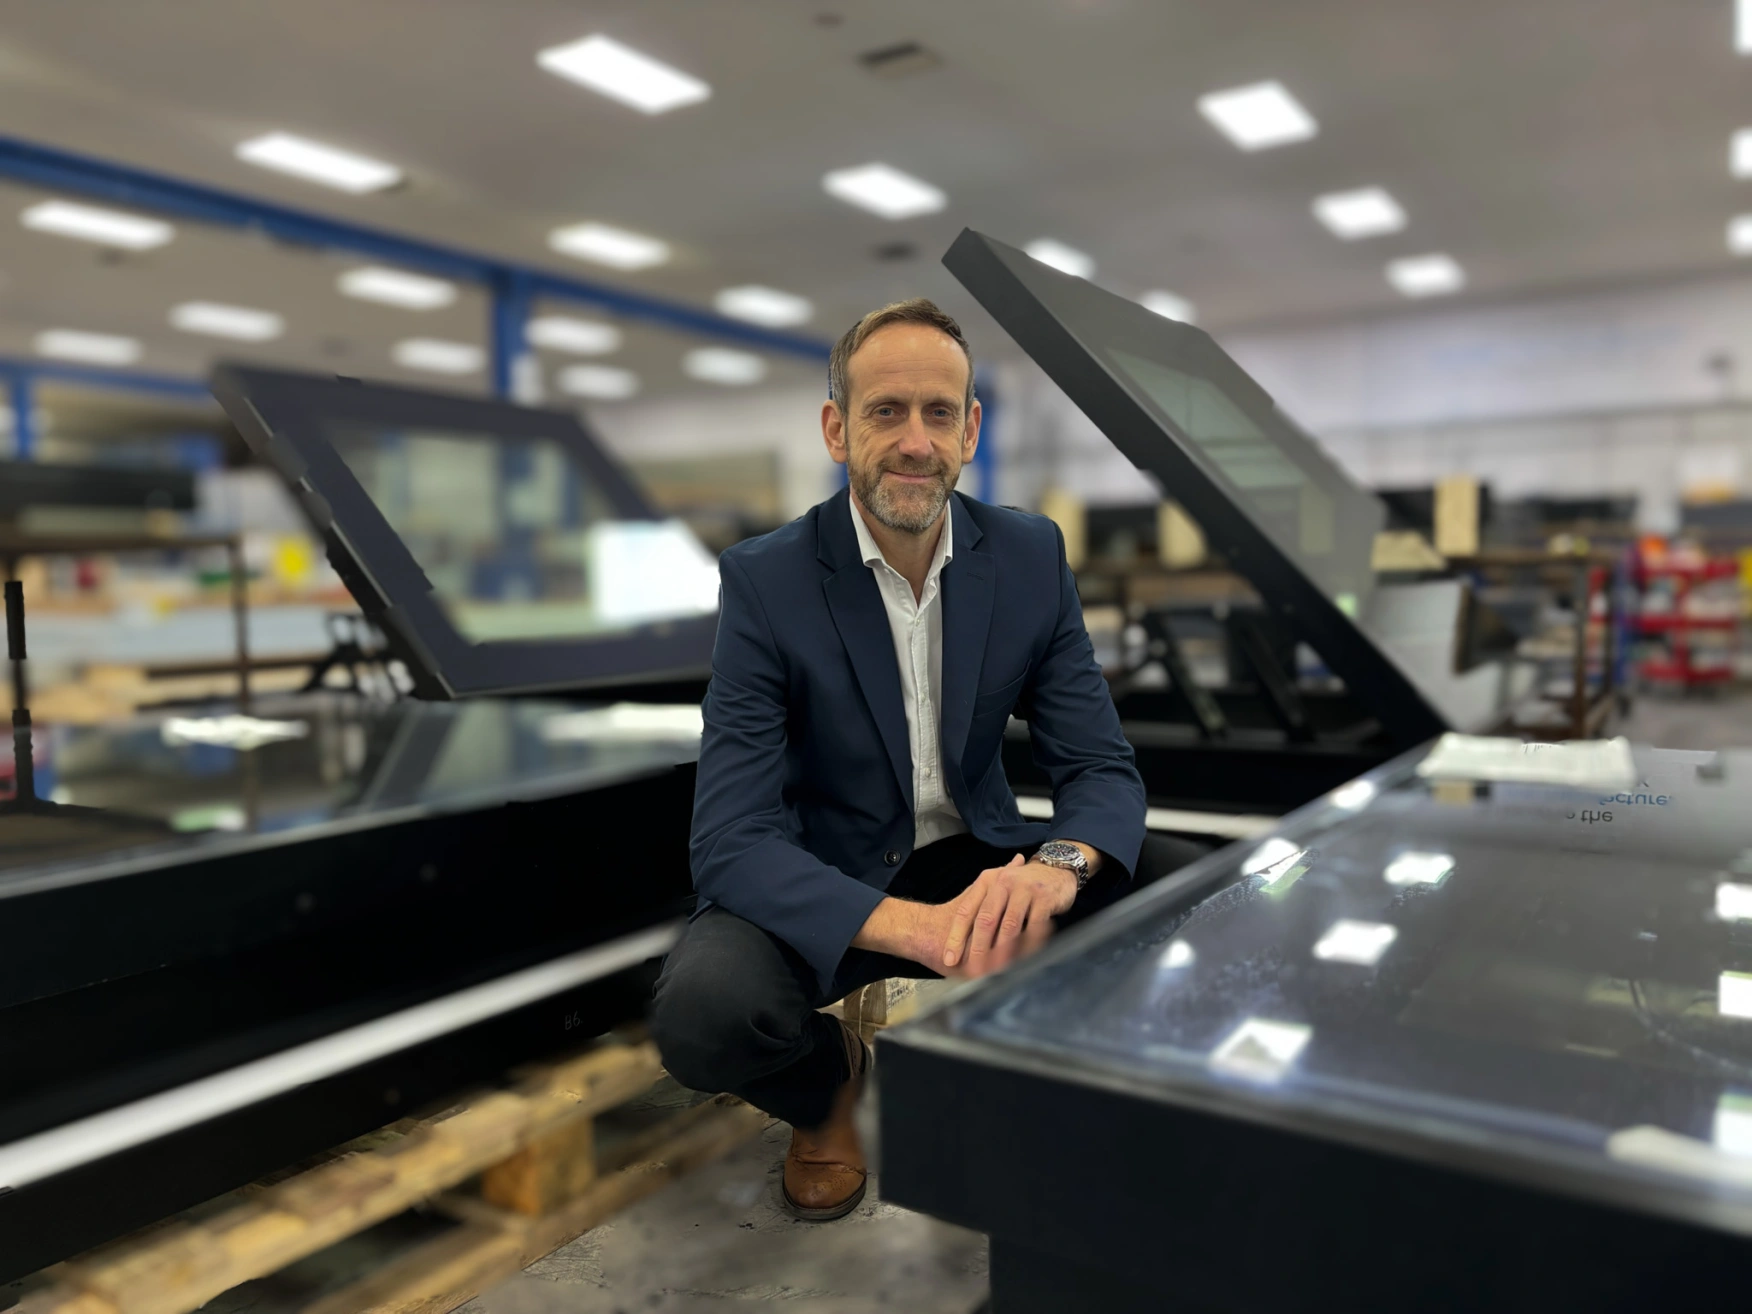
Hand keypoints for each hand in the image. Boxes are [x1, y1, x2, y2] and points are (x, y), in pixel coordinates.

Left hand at [942, 855, 1077, 976]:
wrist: (1056, 869)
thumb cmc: (1023, 886)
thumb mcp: (999, 890)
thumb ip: (982, 910)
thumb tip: (962, 945)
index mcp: (987, 881)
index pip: (965, 910)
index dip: (955, 937)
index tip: (949, 959)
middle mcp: (1003, 882)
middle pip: (985, 920)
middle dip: (978, 949)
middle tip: (973, 971)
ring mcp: (1025, 889)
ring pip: (1009, 925)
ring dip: (1002, 952)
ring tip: (996, 971)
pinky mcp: (1045, 898)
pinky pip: (1034, 926)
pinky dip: (1028, 945)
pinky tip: (1022, 959)